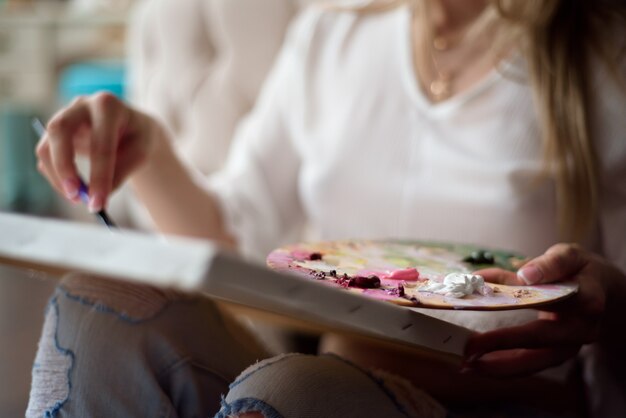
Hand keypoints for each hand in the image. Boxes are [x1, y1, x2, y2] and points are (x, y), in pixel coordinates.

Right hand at [35, 93, 163, 211]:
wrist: (130, 127)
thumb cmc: (137, 138)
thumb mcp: (140, 154)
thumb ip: (119, 173)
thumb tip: (96, 198)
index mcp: (108, 106)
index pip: (101, 143)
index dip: (99, 176)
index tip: (98, 203)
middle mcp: (80, 105)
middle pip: (59, 131)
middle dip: (64, 167)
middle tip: (75, 196)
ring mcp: (62, 116)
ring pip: (46, 147)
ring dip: (58, 177)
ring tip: (78, 199)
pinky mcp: (53, 133)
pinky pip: (46, 157)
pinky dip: (56, 177)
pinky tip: (73, 189)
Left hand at [463, 243, 624, 376]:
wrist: (602, 290)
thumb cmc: (579, 270)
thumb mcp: (569, 255)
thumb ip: (548, 263)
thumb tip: (524, 274)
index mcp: (586, 298)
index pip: (555, 300)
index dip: (524, 301)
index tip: (490, 294)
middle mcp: (582, 328)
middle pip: (542, 340)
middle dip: (504, 344)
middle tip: (470, 347)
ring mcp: (572, 345)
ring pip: (536, 361)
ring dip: (501, 366)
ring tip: (468, 364)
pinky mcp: (559, 354)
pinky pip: (532, 364)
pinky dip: (505, 367)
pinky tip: (479, 366)